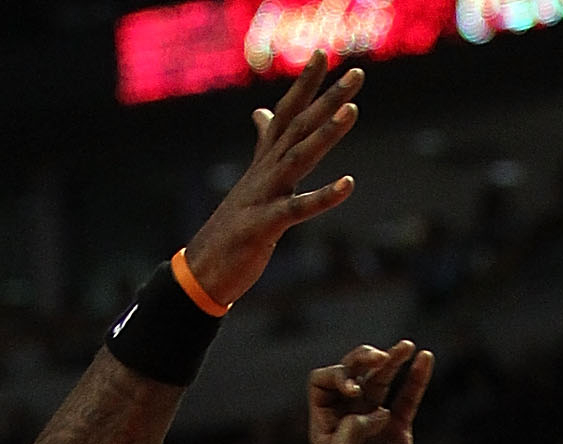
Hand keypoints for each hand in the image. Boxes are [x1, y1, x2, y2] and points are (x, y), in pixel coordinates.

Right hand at [181, 55, 362, 309]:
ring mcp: (265, 196)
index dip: (305, 84)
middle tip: (357, 74)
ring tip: (351, 112)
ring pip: (299, 158)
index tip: (324, 54)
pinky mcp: (266, 226)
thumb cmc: (233, 228)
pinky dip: (323, 196)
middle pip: (299, 126)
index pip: (287, 113)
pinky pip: (298, 209)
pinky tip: (348, 184)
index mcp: (264, 162)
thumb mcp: (252, 181)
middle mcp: (265, 171)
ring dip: (326, 134)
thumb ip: (262, 144)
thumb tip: (262, 113)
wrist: (205, 268)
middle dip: (328, 99)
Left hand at [310, 341, 432, 443]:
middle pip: (351, 375)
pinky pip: (406, 400)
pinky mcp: (399, 434)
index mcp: (324, 429)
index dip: (337, 376)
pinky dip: (415, 380)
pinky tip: (425, 359)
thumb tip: (376, 411)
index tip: (354, 392)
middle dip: (363, 361)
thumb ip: (349, 430)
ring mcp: (374, 426)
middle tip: (379, 360)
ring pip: (380, 383)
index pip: (322, 384)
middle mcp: (347, 422)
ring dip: (392, 362)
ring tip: (407, 347)